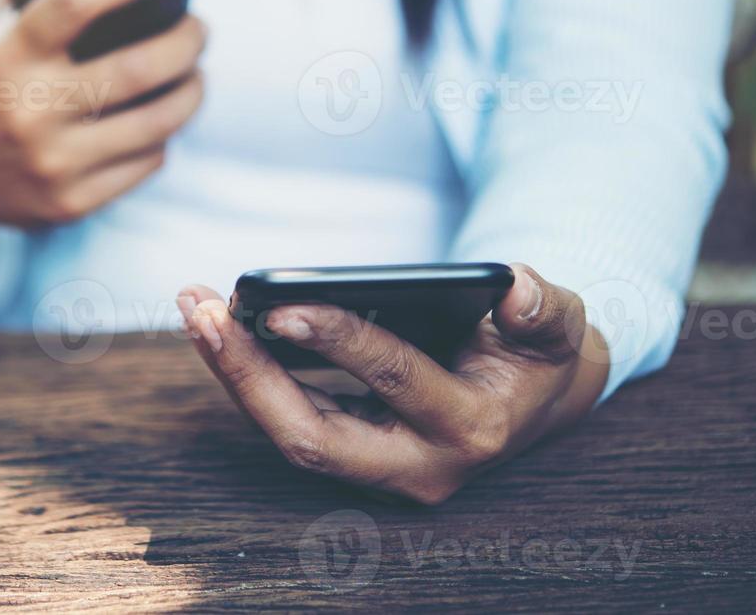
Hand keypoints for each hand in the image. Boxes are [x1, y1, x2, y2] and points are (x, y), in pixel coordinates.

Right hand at [0, 0, 206, 278]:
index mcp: (6, 54)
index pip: (79, 1)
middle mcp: (29, 108)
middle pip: (138, 67)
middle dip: (187, 41)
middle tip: (198, 27)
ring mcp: (52, 161)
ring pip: (157, 122)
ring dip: (192, 92)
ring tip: (195, 74)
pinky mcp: (69, 202)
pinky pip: (146, 163)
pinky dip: (162, 138)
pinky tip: (161, 121)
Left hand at [177, 264, 609, 503]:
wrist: (533, 399)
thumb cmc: (538, 353)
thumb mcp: (560, 325)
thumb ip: (545, 307)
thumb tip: (515, 286)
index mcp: (469, 426)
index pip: (393, 380)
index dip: (338, 341)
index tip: (281, 305)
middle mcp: (417, 464)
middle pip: (312, 437)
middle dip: (252, 375)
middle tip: (205, 312)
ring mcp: (377, 469)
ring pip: (287, 434)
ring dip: (235, 372)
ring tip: (195, 307)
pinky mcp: (349, 453)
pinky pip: (286, 418)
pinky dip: (247, 372)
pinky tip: (215, 324)